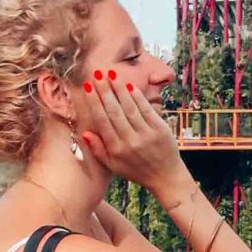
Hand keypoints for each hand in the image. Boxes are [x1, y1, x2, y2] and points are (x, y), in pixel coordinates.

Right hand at [76, 73, 187, 199]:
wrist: (166, 177)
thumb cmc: (137, 171)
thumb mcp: (114, 166)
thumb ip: (98, 150)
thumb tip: (85, 132)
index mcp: (117, 149)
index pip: (103, 121)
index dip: (95, 103)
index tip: (88, 88)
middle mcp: (131, 140)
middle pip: (115, 111)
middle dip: (105, 91)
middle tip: (97, 74)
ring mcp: (146, 134)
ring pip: (130, 107)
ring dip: (120, 89)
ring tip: (111, 75)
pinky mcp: (160, 129)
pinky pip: (146, 109)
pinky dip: (137, 97)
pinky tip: (129, 86)